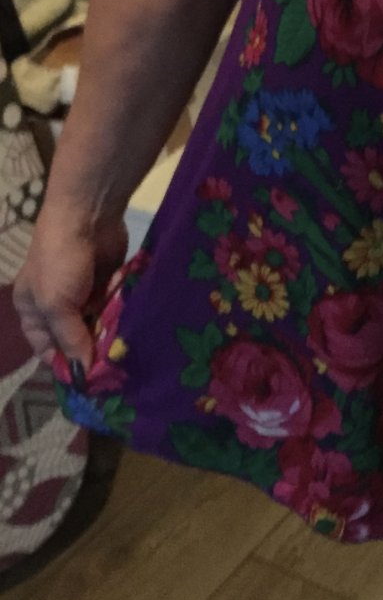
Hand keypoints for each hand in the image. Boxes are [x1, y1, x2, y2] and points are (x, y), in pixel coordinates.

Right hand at [13, 207, 128, 373]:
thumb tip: (84, 372)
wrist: (88, 215)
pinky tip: (134, 334)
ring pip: (97, 326)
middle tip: (114, 375)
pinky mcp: (106, 283)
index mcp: (31, 309)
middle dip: (91, 353)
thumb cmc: (60, 261)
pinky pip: (113, 310)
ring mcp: (83, 293)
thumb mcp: (57, 304)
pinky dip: (120, 319)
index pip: (45, 348)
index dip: (65, 365)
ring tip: (127, 359)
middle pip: (74, 339)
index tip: (88, 384)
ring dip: (109, 338)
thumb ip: (70, 338)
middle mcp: (55, 304)